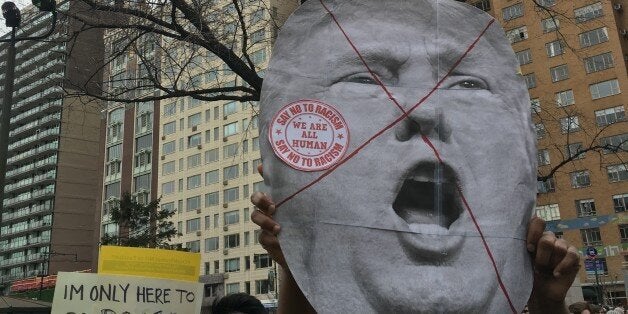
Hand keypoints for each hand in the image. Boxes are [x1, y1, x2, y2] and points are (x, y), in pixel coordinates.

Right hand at [250, 164, 315, 313]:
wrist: (311, 253)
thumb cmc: (313, 228)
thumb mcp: (315, 212)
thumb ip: (315, 198)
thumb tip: (326, 177)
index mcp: (282, 199)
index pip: (270, 182)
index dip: (264, 173)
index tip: (261, 167)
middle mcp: (271, 210)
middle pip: (256, 198)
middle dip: (260, 198)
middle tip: (273, 206)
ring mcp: (267, 225)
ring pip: (255, 216)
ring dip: (264, 221)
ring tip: (278, 228)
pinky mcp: (268, 241)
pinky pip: (262, 237)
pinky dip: (270, 239)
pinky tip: (279, 241)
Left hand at [526, 216, 579, 312]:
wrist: (540, 292)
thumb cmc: (527, 274)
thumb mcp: (520, 259)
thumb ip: (520, 246)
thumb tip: (519, 239)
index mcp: (533, 235)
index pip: (537, 222)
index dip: (533, 233)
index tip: (529, 249)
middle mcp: (548, 237)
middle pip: (547, 239)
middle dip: (541, 256)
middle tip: (537, 267)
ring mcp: (562, 245)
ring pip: (559, 248)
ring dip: (551, 263)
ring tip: (545, 271)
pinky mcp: (573, 255)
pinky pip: (571, 255)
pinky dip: (563, 265)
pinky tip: (556, 274)